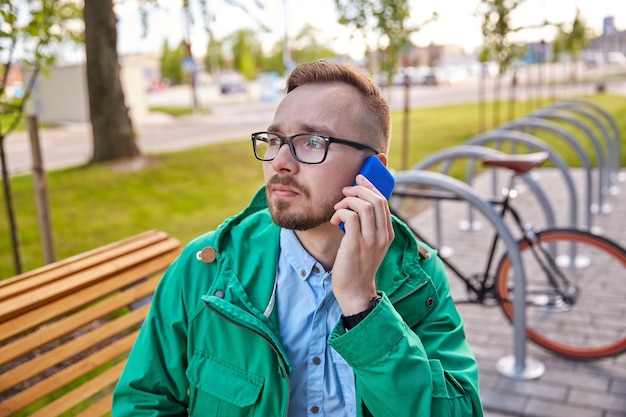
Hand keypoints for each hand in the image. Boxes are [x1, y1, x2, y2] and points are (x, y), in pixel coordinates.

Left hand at [330, 174, 394, 314]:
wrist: (355, 291)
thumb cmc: (358, 266)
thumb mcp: (370, 244)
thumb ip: (369, 226)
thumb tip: (357, 203)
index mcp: (388, 233)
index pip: (383, 201)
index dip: (370, 186)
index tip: (358, 178)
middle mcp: (382, 235)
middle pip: (376, 199)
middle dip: (358, 189)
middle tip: (344, 192)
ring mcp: (370, 241)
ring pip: (363, 206)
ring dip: (347, 201)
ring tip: (337, 209)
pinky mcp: (355, 245)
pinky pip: (350, 217)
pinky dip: (340, 213)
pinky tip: (334, 221)